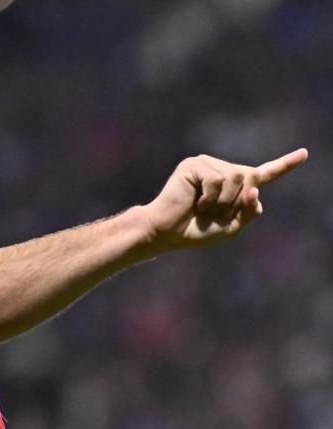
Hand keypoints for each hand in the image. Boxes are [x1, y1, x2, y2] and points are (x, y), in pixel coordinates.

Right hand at [145, 148, 307, 250]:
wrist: (165, 232)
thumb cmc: (195, 231)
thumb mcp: (232, 228)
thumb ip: (250, 211)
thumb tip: (254, 189)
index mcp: (234, 186)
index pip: (264, 174)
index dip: (285, 165)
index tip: (304, 154)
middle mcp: (223, 170)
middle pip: (250, 177)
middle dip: (236, 201)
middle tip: (213, 214)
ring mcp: (207, 164)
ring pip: (235, 177)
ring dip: (222, 201)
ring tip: (203, 209)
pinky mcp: (193, 165)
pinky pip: (216, 179)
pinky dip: (209, 197)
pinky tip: (195, 202)